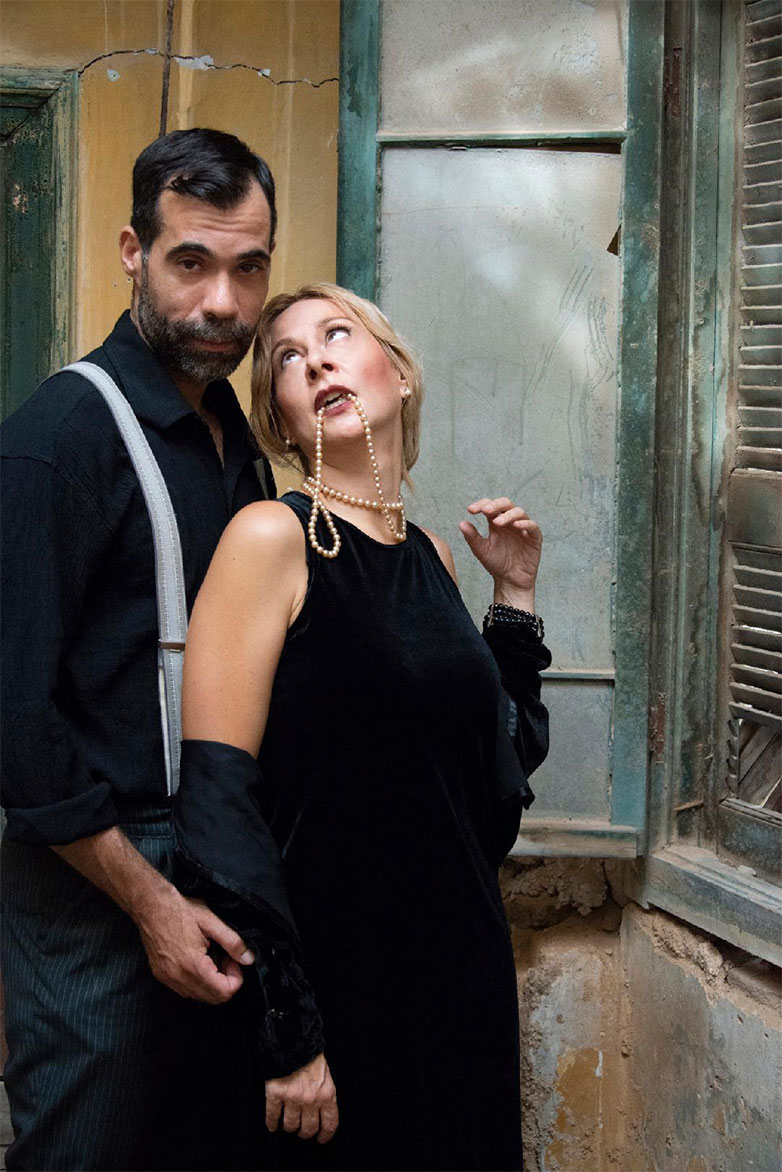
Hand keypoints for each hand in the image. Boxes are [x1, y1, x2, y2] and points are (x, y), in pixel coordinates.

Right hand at [135, 889, 254, 1003]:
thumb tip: (249, 959)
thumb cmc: (180, 909)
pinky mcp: (161, 976)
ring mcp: (168, 979)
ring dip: (212, 982)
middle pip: (213, 998)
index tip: (233, 959)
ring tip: (212, 956)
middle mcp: (178, 978)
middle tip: (225, 957)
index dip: (236, 977)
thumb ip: (232, 942)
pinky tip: (198, 960)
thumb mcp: (211, 921)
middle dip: (226, 980)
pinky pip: (185, 990)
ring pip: (199, 996)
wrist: (150, 905)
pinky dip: (197, 981)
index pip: (224, 992)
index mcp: (193, 965)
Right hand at [266, 1053, 338, 1143]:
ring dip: (288, 1126)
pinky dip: (271, 1123)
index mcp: (327, 1094)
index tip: (321, 1138)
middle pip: (308, 1129)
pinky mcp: (276, 1094)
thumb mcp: (326, 1075)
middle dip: (304, 1132)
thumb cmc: (310, 1055)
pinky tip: (272, 1124)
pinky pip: (272, 1116)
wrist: (294, 1039)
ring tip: (287, 1123)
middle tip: (301, 1130)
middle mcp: (311, 1100)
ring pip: (290, 1125)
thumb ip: (324, 1094)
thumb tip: (321, 1113)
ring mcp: (292, 1098)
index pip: (329, 1124)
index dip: (325, 1135)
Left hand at [459, 497, 541, 607]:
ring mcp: (523, 528)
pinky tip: (516, 525)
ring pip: (519, 512)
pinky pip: (532, 526)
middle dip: (495, 505)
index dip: (481, 504)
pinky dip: (525, 523)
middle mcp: (510, 522)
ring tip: (498, 522)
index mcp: (496, 522)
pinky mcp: (534, 537)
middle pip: (506, 504)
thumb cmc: (496, 564)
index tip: (471, 510)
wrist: (509, 581)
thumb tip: (461, 523)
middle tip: (485, 510)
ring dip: (508, 515)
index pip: (490, 506)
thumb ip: (472, 537)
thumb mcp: (481, 550)